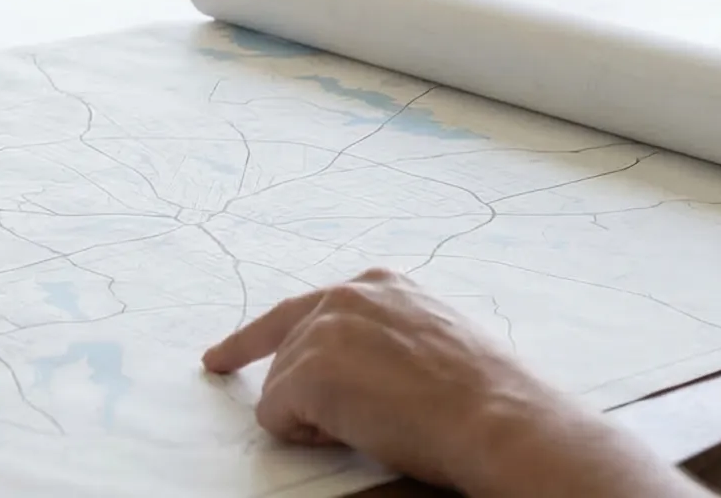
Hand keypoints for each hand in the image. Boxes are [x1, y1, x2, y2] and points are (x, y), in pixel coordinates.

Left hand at [201, 268, 704, 497]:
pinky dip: (303, 436)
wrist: (501, 420)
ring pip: (280, 388)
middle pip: (284, 351)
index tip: (220, 357)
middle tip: (312, 411)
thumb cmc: (486, 397)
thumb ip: (387, 338)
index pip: (302, 309)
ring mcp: (323, 329)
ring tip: (377, 426)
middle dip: (295, 391)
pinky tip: (354, 434)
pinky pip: (275, 416)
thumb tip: (360, 369)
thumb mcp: (436, 339)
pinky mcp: (307, 370)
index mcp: (380, 285)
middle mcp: (344, 295)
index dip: (256, 340)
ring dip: (316, 418)